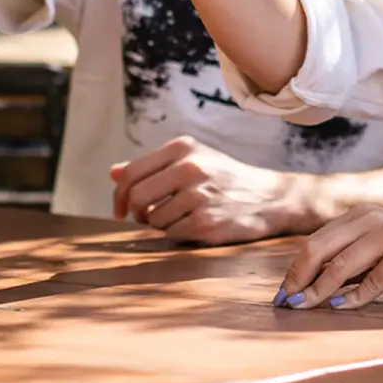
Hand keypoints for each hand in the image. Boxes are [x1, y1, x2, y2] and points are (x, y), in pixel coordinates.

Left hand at [110, 137, 298, 245]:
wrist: (270, 197)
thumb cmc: (224, 177)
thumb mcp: (192, 159)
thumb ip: (151, 166)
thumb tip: (112, 173)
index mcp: (183, 148)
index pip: (132, 172)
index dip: (119, 194)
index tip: (120, 209)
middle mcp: (190, 167)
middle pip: (137, 197)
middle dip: (135, 212)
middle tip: (143, 218)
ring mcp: (198, 195)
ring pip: (154, 219)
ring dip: (160, 224)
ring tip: (181, 216)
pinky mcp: (206, 223)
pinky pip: (172, 235)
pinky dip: (177, 235)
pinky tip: (194, 226)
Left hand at [274, 205, 382, 310]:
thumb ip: (354, 262)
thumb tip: (313, 284)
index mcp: (361, 214)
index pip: (317, 240)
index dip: (296, 266)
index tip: (284, 291)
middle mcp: (371, 218)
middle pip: (321, 248)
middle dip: (299, 277)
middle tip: (285, 302)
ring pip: (341, 265)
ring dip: (318, 290)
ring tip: (302, 307)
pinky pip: (371, 281)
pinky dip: (352, 297)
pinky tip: (337, 308)